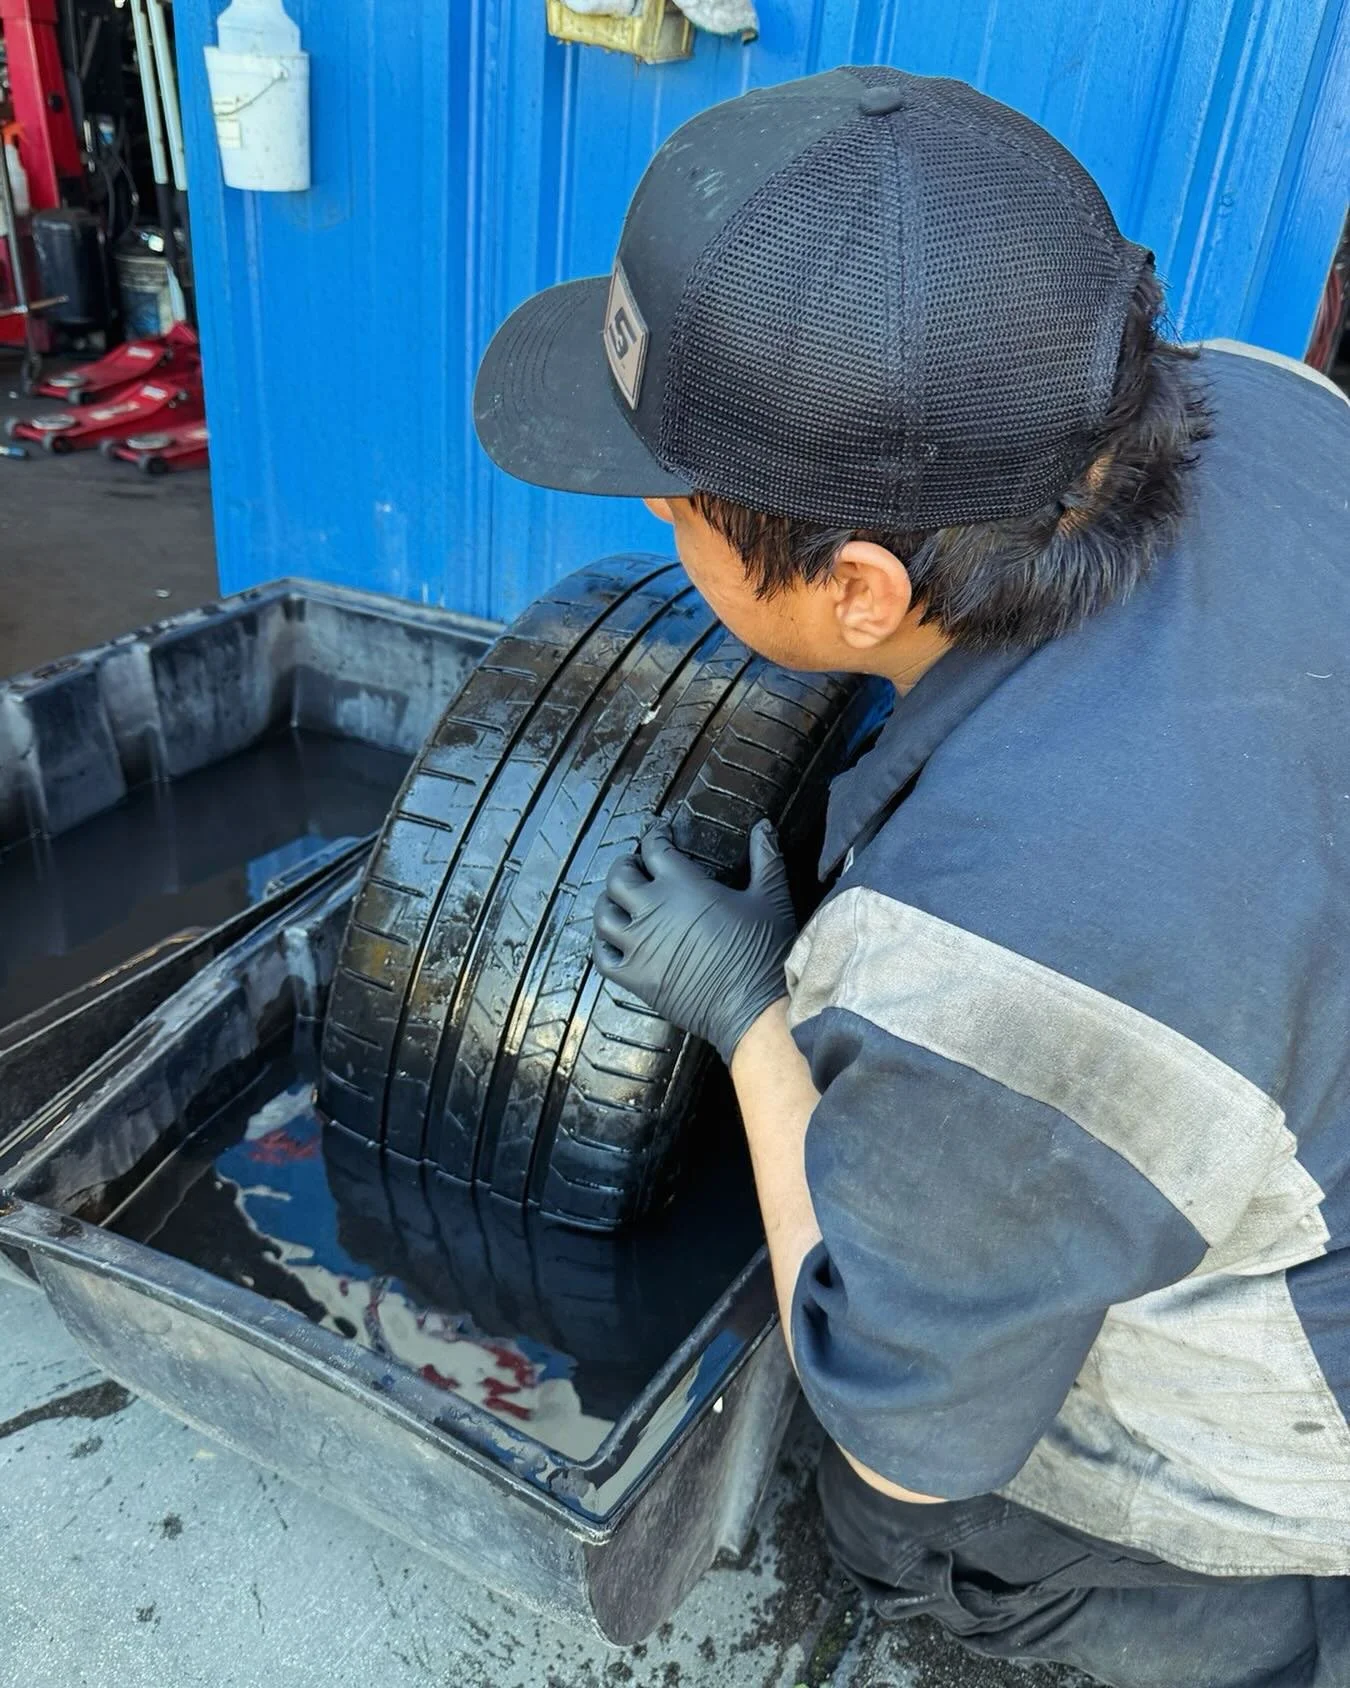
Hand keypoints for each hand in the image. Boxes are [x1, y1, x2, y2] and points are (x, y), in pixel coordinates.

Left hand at [592, 818, 796, 1064]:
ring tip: (619, 899)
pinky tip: (613, 940)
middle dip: (625, 866)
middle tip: (635, 865)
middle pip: (619, 877)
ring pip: (603, 914)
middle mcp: (652, 910)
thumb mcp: (770, 897)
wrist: (753, 1007)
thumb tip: (764, 827)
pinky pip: (603, 957)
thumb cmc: (763, 952)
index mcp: (682, 885)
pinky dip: (603, 944)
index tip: (659, 835)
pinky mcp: (635, 977)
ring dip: (608, 902)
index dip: (654, 836)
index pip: (654, 848)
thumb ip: (765, 857)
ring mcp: (638, 945)